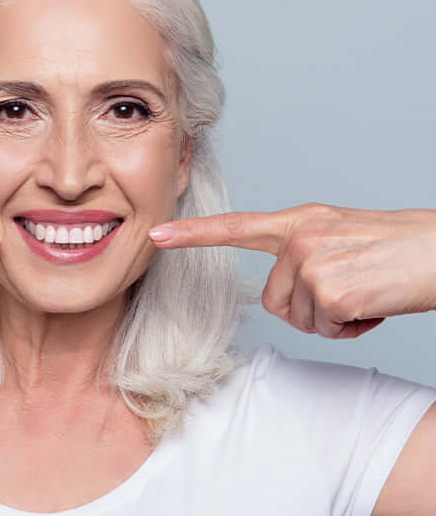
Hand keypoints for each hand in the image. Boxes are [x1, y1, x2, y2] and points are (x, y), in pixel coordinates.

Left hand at [148, 203, 435, 338]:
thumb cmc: (395, 249)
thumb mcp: (340, 236)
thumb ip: (302, 253)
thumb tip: (282, 290)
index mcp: (300, 222)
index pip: (236, 227)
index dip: (193, 235)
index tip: (156, 236)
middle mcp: (299, 237)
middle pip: (274, 301)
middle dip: (310, 309)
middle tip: (350, 291)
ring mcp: (312, 262)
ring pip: (300, 319)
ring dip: (334, 319)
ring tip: (365, 292)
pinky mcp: (329, 289)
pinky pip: (326, 329)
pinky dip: (352, 327)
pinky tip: (373, 303)